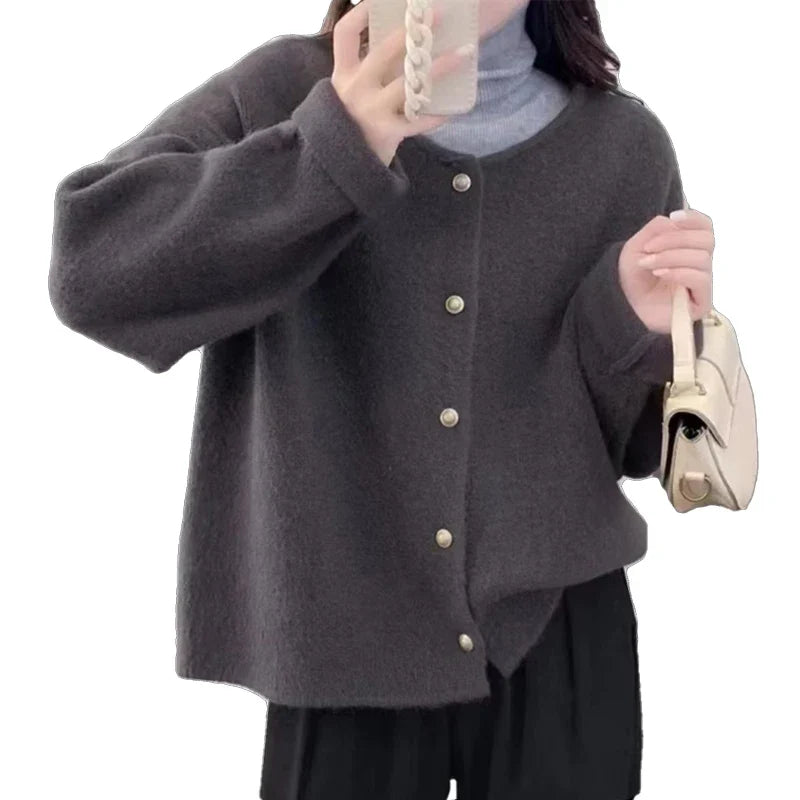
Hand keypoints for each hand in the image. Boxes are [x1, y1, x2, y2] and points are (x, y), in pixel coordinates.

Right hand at [330, 0, 474, 165]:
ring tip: (464, 52)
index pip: (345, 34)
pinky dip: (437, 115)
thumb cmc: (351, 124)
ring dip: (440, 66)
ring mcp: (370, 111)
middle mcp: (354, 89)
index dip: (362, 11)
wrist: (340, 168)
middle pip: (383, 52)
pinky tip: (454, 109)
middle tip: (437, 15)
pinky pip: (418, 121)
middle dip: (411, 32)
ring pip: (408, 84)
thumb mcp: (349, 94)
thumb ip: (366, 71)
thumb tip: (404, 46)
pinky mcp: (386, 133)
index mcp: (343, 74)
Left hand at [618, 207, 713, 333]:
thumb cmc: (631, 278)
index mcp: (689, 248)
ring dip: (670, 257)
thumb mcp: (638, 247)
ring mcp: (702, 284)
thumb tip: (675, 221)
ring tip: (647, 264)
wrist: (622, 306)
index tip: (673, 217)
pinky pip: (701, 279)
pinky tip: (660, 274)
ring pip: (702, 259)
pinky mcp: (702, 303)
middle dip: (675, 239)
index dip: (693, 219)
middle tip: (648, 248)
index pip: (706, 228)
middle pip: (707, 240)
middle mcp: (700, 265)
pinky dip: (679, 272)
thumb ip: (656, 229)